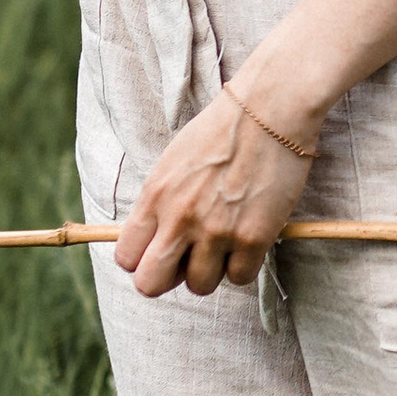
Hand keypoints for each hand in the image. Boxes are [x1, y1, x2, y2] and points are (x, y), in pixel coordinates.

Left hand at [113, 83, 314, 298]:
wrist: (270, 109)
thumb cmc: (222, 130)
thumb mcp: (174, 162)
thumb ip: (160, 202)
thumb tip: (156, 238)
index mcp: (155, 196)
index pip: (127, 258)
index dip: (143, 261)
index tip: (162, 250)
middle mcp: (179, 218)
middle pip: (151, 284)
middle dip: (168, 278)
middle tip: (189, 260)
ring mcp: (216, 231)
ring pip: (200, 286)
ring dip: (212, 271)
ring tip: (225, 243)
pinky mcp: (253, 237)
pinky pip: (240, 278)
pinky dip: (245, 265)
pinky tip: (250, 240)